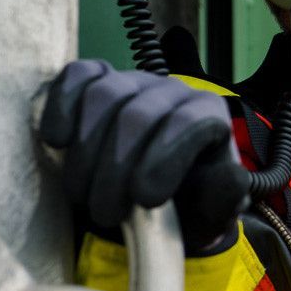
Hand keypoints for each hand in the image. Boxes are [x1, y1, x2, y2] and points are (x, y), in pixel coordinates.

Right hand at [38, 60, 250, 253]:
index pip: (190, 121)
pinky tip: (58, 142)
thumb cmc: (182, 208)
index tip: (145, 199)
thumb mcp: (210, 213)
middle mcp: (172, 90)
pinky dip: (62, 106)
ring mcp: (132, 81)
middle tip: (106, 213)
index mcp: (208, 115)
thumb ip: (224, 197)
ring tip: (83, 195)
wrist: (147, 207)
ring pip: (105, 95)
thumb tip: (232, 177)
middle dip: (116, 170)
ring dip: (86, 152)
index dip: (165, 159)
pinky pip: (77, 76)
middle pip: (139, 114)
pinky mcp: (95, 80)